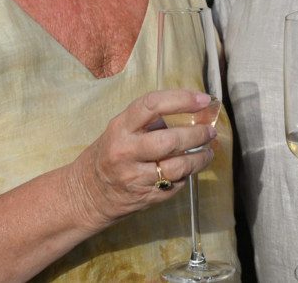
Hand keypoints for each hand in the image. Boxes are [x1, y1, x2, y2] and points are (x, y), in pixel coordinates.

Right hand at [68, 89, 217, 228]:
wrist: (88, 193)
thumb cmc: (110, 152)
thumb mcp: (121, 129)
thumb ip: (150, 120)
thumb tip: (193, 109)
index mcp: (120, 128)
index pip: (152, 105)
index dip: (181, 99)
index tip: (203, 99)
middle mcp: (126, 152)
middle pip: (170, 141)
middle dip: (196, 134)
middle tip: (210, 130)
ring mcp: (135, 178)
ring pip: (177, 167)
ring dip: (199, 158)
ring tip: (208, 151)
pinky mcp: (145, 198)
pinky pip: (175, 185)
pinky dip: (187, 175)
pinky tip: (190, 168)